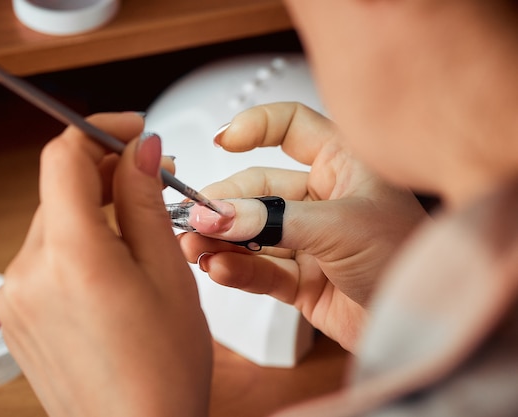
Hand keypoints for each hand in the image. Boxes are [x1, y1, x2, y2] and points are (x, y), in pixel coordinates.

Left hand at [0, 112, 211, 416]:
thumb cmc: (164, 368)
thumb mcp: (168, 271)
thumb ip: (145, 200)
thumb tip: (140, 149)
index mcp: (71, 255)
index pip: (64, 156)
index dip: (99, 132)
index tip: (132, 132)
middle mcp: (27, 272)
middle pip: (59, 188)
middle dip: (105, 174)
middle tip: (151, 178)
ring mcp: (14, 296)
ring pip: (53, 222)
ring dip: (93, 211)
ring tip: (137, 228)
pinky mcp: (14, 314)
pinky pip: (44, 257)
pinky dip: (76, 244)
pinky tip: (112, 264)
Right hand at [178, 103, 427, 351]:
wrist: (425, 326)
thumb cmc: (407, 260)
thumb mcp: (341, 227)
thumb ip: (273, 221)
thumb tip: (216, 216)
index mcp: (344, 163)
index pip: (291, 127)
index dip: (254, 127)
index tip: (221, 141)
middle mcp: (323, 197)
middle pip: (258, 188)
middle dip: (224, 204)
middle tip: (195, 218)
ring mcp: (309, 240)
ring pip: (253, 232)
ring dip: (221, 240)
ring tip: (194, 248)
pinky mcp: (300, 280)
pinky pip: (260, 270)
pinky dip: (237, 270)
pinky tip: (218, 269)